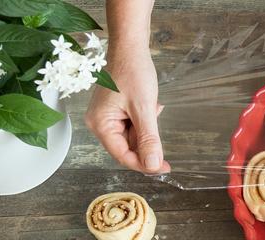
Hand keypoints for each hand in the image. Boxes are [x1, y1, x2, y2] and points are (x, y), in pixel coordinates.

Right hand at [85, 48, 169, 173]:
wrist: (130, 46)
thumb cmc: (132, 72)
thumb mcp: (144, 108)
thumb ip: (148, 139)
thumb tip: (152, 164)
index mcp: (101, 124)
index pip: (122, 155)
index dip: (144, 164)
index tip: (164, 168)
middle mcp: (100, 123)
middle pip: (127, 148)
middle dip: (148, 144)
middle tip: (165, 143)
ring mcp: (107, 117)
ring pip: (132, 137)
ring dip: (148, 129)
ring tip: (154, 107)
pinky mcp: (115, 111)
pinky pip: (132, 125)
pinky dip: (145, 120)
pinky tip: (151, 105)